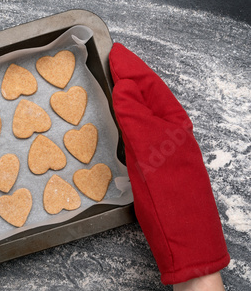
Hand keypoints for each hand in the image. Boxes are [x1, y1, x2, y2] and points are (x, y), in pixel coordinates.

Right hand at [108, 43, 229, 284]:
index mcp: (173, 123)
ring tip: (108, 85)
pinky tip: (115, 122)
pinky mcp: (153, 163)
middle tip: (108, 64)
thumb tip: (122, 86)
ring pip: (142, 113)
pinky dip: (124, 120)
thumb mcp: (151, 153)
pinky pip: (137, 132)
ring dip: (126, 97)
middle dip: (129, 77)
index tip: (112, 52)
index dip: (131, 67)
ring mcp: (161, 147)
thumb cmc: (170, 196)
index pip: (149, 85)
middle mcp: (169, 131)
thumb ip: (136, 118)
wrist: (183, 238)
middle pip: (147, 96)